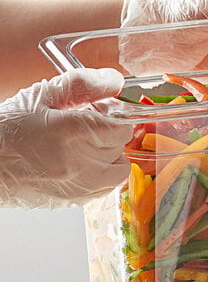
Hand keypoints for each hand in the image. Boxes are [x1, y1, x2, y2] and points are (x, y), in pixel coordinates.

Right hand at [0, 69, 132, 208]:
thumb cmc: (6, 131)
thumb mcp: (41, 96)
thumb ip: (82, 85)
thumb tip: (114, 80)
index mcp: (72, 132)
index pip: (121, 126)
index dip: (113, 115)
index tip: (100, 111)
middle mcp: (80, 162)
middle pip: (120, 144)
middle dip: (108, 132)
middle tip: (85, 126)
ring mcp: (79, 185)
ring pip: (119, 168)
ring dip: (110, 155)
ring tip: (85, 146)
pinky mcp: (75, 201)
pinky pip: (106, 187)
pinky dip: (102, 174)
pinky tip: (81, 163)